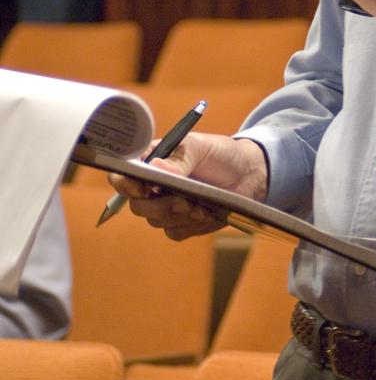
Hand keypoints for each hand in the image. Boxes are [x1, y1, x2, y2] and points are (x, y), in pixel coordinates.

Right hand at [108, 132, 268, 240]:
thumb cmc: (221, 154)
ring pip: (156, 221)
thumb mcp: (201, 147)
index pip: (123, 176)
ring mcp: (167, 206)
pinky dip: (190, 225)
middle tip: (183, 202)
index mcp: (153, 162)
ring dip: (179, 216)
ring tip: (201, 206)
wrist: (248, 173)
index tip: (142, 189)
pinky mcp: (182, 222)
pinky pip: (175, 232)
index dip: (125, 184)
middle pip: (137, 206)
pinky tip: (206, 214)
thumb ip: (180, 158)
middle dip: (160, 206)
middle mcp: (154, 186)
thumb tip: (156, 167)